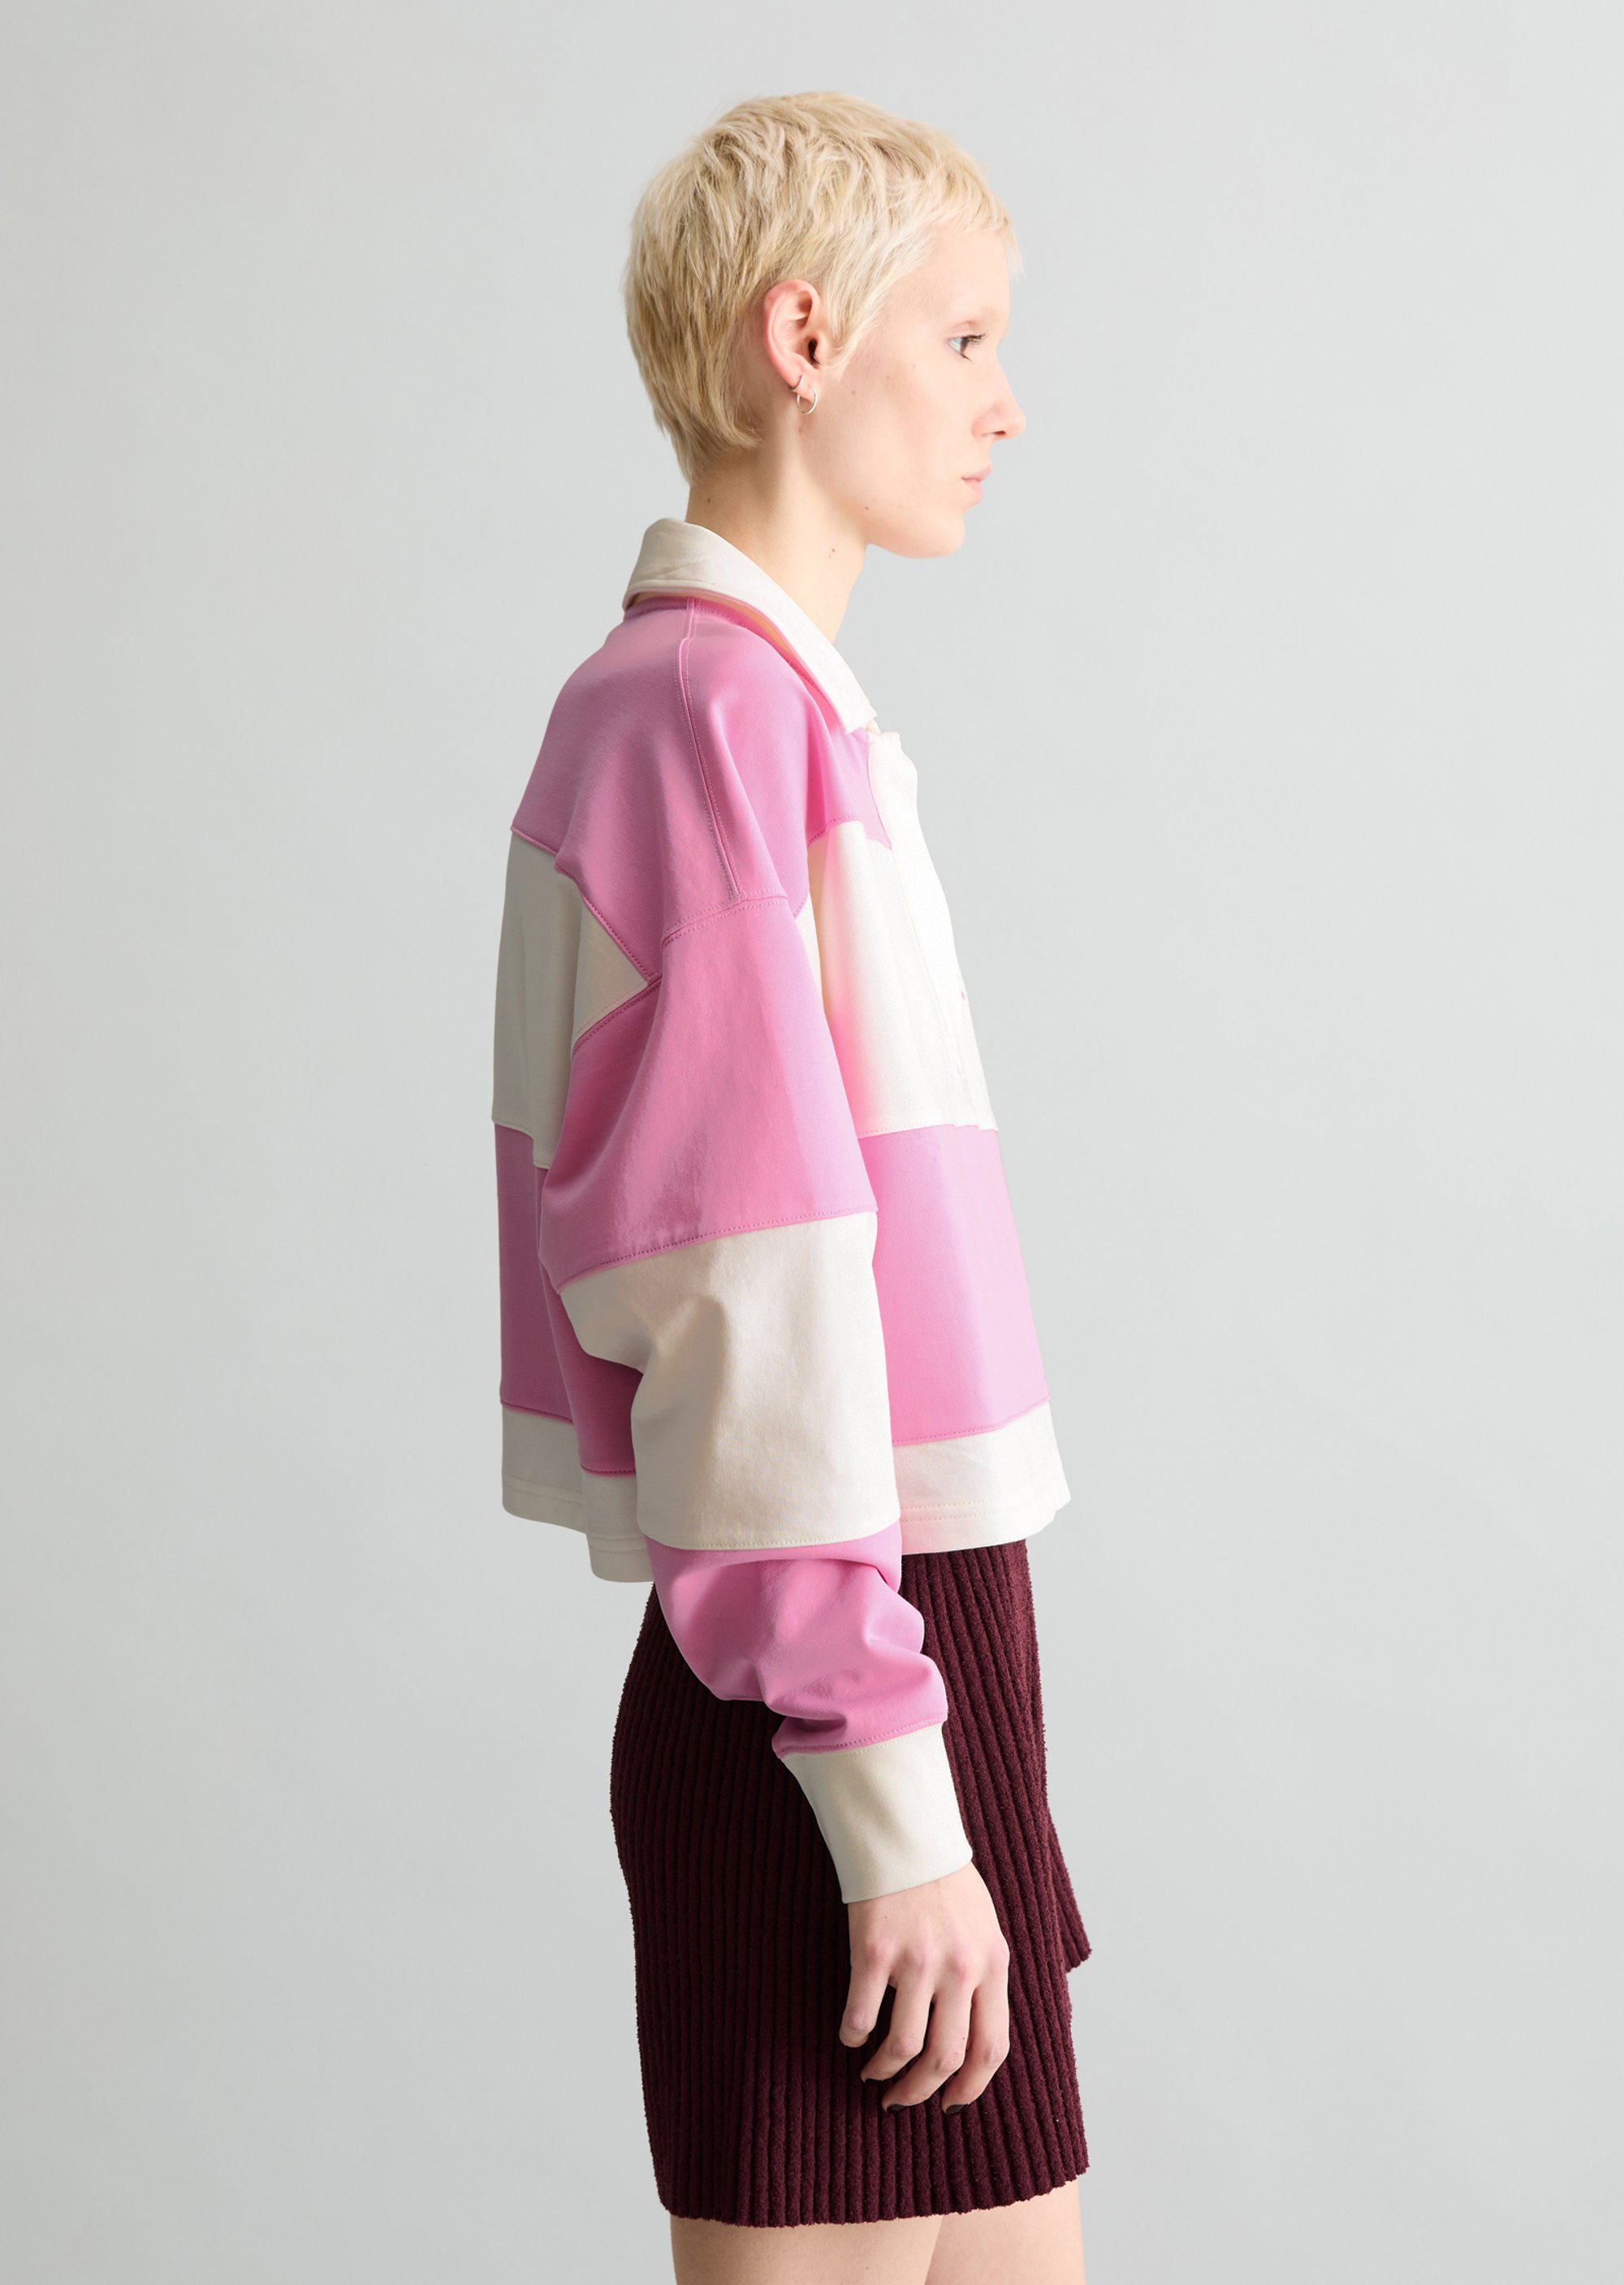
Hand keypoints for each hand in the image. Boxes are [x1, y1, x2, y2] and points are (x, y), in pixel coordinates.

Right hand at [839, 1858, 1010, 2111]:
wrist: (906, 1832)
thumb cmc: (944, 1881)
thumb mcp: (984, 1928)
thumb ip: (983, 1977)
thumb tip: (974, 2036)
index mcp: (993, 1964)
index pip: (991, 2048)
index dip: (970, 2087)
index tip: (949, 2104)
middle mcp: (960, 1968)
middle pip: (945, 2057)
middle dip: (920, 2091)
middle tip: (900, 2100)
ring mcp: (917, 1960)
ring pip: (903, 2046)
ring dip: (884, 2071)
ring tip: (872, 2072)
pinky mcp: (875, 1950)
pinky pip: (862, 2015)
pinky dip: (852, 2035)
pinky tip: (849, 2034)